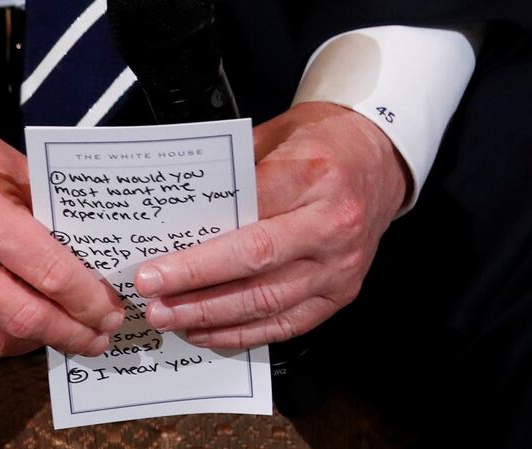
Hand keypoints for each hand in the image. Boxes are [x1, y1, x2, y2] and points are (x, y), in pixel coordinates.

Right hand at [0, 73, 122, 358]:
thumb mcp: (17, 168)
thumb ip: (53, 218)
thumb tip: (95, 268)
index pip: (50, 274)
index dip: (88, 302)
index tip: (109, 313)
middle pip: (22, 320)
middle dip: (70, 335)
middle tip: (95, 338)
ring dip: (30, 343)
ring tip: (56, 331)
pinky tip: (8, 325)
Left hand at [135, 102, 408, 347]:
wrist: (379, 159)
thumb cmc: (321, 144)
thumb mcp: (272, 137)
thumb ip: (230, 177)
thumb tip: (175, 218)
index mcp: (314, 176)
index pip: (245, 220)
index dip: (196, 251)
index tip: (154, 266)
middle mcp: (333, 226)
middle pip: (255, 266)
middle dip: (196, 288)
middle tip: (153, 299)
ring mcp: (341, 266)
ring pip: (268, 302)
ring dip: (212, 316)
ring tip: (170, 318)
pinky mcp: (340, 293)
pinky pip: (287, 324)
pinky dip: (243, 333)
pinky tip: (207, 331)